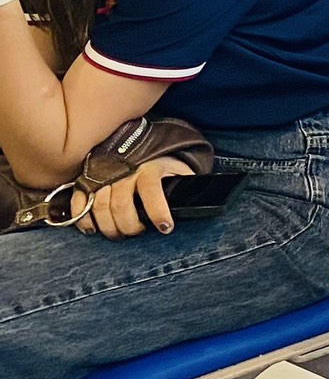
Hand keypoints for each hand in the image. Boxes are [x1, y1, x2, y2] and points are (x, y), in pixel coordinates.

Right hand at [77, 156, 193, 238]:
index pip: (152, 190)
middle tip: (137, 233)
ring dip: (108, 226)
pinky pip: (79, 200)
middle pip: (121, 204)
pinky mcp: (88, 179)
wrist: (142, 144)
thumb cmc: (163, 165)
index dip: (158, 211)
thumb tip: (199, 202)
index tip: (165, 228)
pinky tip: (92, 230)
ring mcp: (104, 175)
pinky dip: (82, 218)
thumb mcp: (180, 171)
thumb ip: (186, 185)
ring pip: (99, 205)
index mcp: (150, 168)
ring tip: (119, 234)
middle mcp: (125, 171)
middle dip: (129, 226)